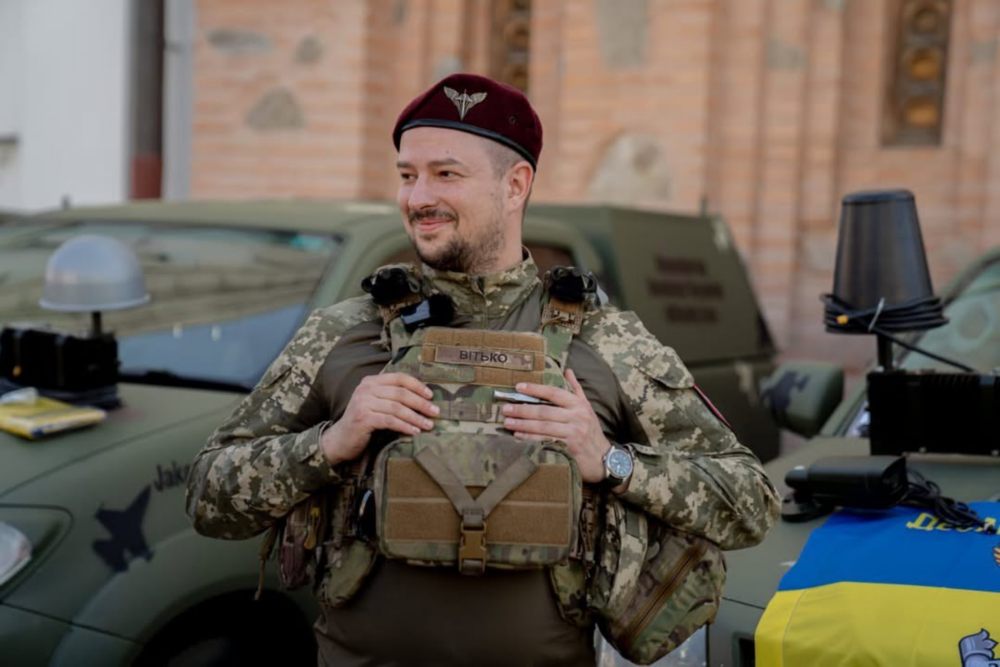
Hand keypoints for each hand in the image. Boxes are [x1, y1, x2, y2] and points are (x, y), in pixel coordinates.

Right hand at [320, 373, 438, 464]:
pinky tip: (415, 431)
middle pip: (400, 393)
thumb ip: (392, 397)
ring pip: (397, 408)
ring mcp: (363, 403)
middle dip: (421, 403)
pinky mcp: (363, 418)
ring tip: (428, 425)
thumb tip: (423, 399)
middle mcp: (366, 389)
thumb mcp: (376, 404)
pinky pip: (390, 421)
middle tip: (435, 412)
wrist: (339, 440)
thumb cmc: (363, 423)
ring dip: (416, 417)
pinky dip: (405, 426)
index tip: (431, 396)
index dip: (417, 386)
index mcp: (371, 381)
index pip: (399, 378)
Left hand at [501, 369, 610, 483]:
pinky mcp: (570, 448)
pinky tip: (518, 436)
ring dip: (523, 424)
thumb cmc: (592, 431)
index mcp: (579, 405)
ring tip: (507, 422)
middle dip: (523, 409)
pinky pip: (546, 440)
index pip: (554, 393)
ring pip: (543, 426)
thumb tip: (567, 370)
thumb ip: (576, 389)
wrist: (605, 458)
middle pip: (545, 411)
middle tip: (506, 408)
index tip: (518, 387)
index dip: (536, 389)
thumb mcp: (587, 408)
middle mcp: (577, 417)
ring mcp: (574, 433)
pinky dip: (530, 438)